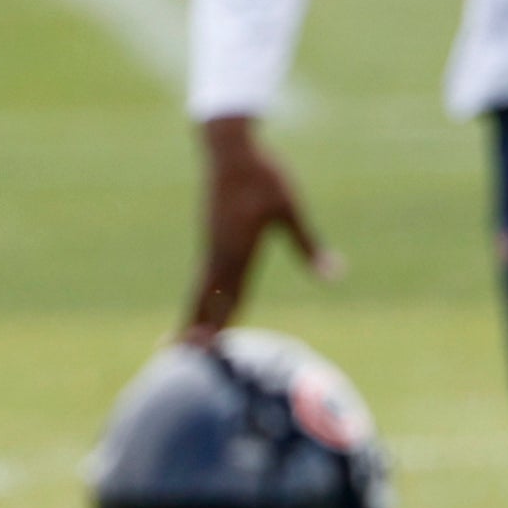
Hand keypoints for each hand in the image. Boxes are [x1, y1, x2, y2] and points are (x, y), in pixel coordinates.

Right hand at [185, 114, 337, 338]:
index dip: (220, 326)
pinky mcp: (211, 237)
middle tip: (173, 357)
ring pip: (201, 288)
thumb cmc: (264, 176)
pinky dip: (199, 295)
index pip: (231, 298)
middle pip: (206, 299)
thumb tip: (334, 274)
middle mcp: (219, 252)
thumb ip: (309, 245)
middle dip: (195, 328)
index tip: (207, 351)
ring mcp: (212, 245)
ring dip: (193, 314)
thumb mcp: (291, 209)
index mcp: (238, 250)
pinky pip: (204, 274)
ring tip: (179, 339)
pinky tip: (201, 303)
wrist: (231, 149)